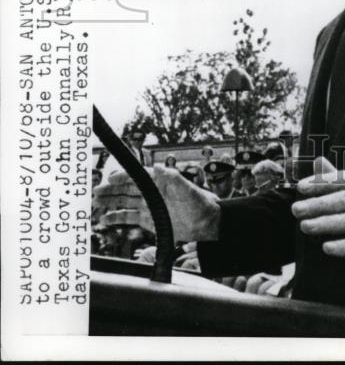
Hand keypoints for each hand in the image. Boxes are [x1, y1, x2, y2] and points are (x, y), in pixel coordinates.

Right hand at [94, 166, 220, 243]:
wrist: (205, 222)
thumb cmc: (198, 201)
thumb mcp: (185, 187)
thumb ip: (171, 177)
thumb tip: (157, 167)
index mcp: (159, 181)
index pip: (137, 176)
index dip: (123, 177)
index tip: (109, 178)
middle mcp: (152, 192)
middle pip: (127, 189)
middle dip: (111, 190)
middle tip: (95, 192)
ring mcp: (149, 206)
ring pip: (125, 203)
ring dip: (111, 202)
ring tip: (95, 203)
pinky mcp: (148, 220)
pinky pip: (129, 217)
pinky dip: (117, 218)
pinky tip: (106, 219)